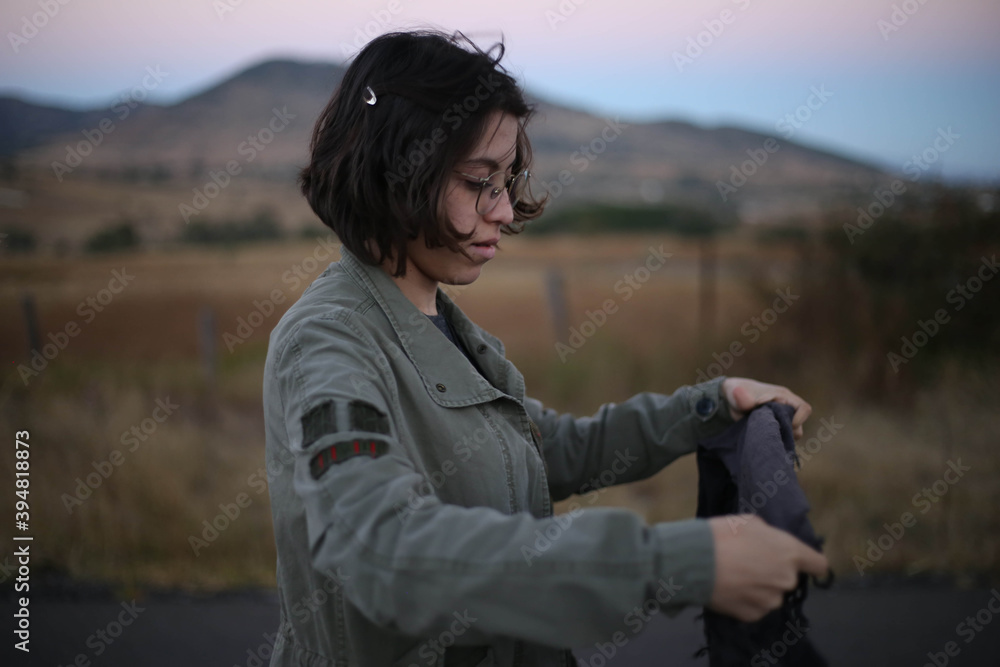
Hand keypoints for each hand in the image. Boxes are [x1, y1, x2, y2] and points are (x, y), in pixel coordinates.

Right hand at [707, 515, 828, 621]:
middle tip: (748, 562)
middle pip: (789, 579)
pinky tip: (730, 588)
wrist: (695, 561)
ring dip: (759, 588)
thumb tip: (771, 545)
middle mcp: (787, 580)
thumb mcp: (751, 522)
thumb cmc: (724, 534)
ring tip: (735, 576)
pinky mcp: (753, 615)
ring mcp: (770, 601)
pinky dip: (745, 600)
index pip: (820, 564)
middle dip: (773, 572)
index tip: (799, 562)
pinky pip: (755, 607)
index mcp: (790, 553)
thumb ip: (770, 536)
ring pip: (771, 594)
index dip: (810, 563)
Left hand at [721, 377, 811, 438]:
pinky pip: (781, 439)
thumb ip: (741, 398)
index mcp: (782, 396)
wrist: (730, 400)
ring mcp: (780, 419)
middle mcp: (785, 408)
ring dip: (779, 438)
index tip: (782, 424)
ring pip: (791, 435)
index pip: (803, 408)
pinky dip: (773, 441)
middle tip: (767, 432)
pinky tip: (761, 441)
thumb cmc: (736, 392)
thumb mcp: (735, 392)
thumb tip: (747, 400)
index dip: (798, 418)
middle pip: (798, 426)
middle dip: (786, 432)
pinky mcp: (774, 429)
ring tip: (762, 435)